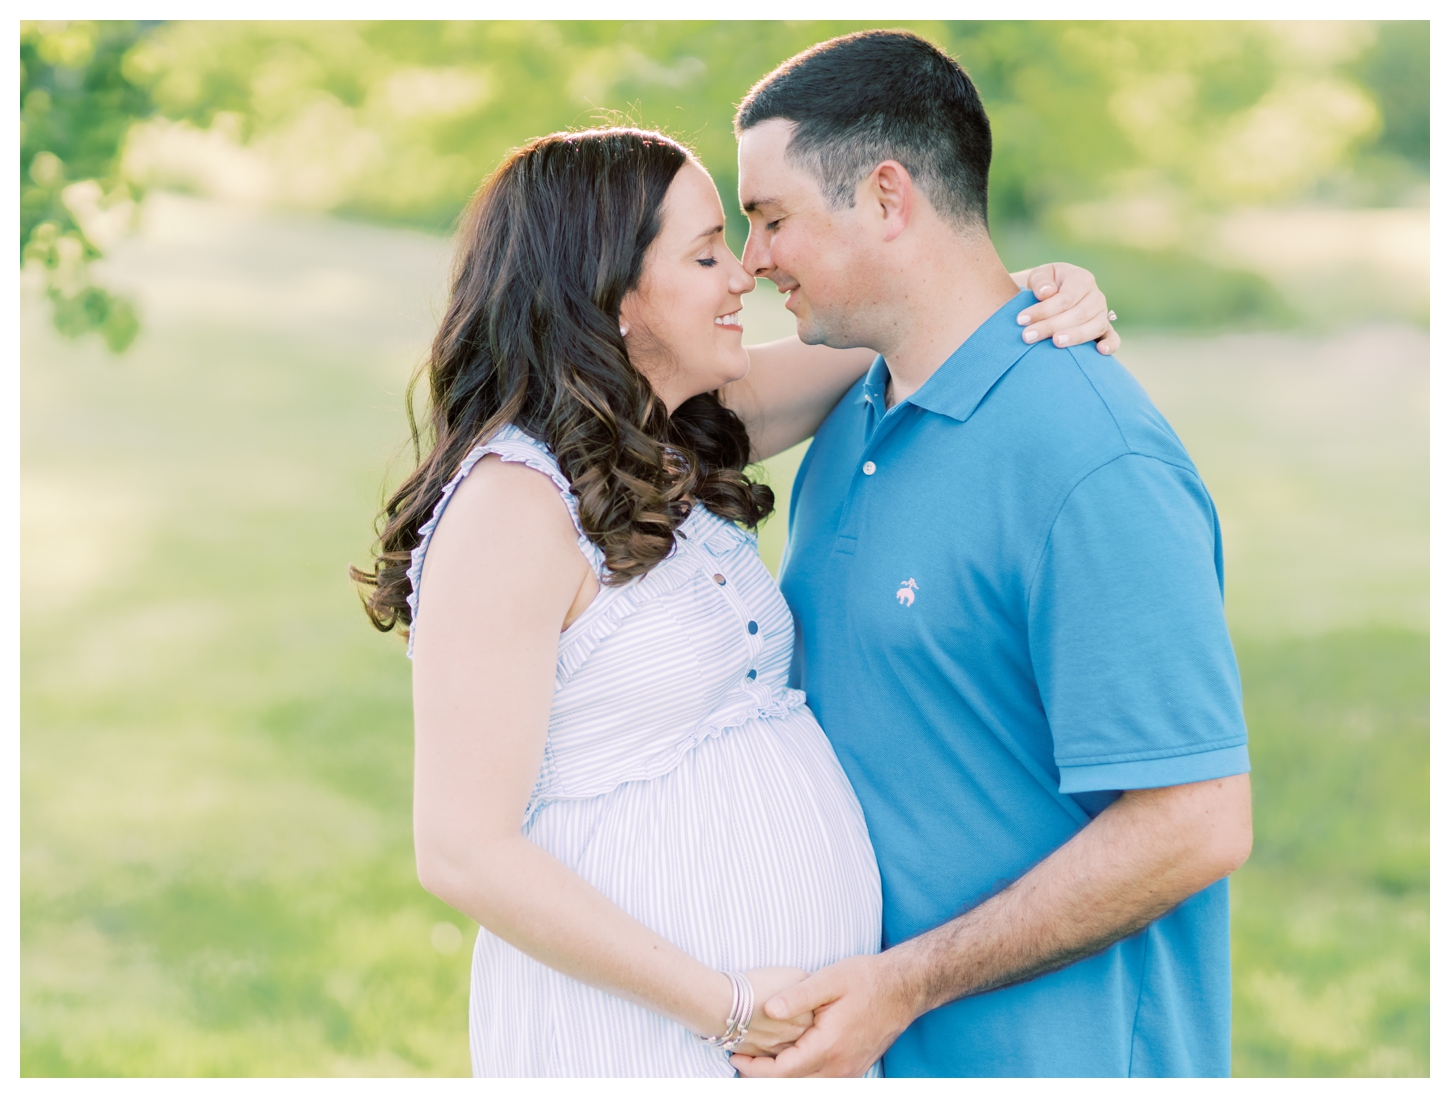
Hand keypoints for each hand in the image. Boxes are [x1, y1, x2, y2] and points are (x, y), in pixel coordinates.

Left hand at [730, 954, 913, 1077]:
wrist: (903, 988)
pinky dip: (800, 1077)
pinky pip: (821, 1082)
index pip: (782, 1072)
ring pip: (806, 1088)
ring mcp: (849, 1072)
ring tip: (758, 1060)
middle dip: (762, 1077)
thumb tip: (767, 1009)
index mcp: (829, 1046)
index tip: (735, 1054)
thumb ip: (797, 996)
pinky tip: (787, 1060)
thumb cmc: (866, 980)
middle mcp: (840, 1067)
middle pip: (791, 1086)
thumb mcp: (830, 979)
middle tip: (740, 1058)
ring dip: (781, 1079)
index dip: (754, 1068)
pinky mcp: (853, 1070)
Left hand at [1014, 262, 1119, 355]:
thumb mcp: (1039, 276)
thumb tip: (1047, 293)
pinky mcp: (1105, 330)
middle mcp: (1095, 296)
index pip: (1065, 298)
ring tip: (1055, 343)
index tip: (1021, 320)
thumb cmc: (1044, 285)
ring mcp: (1102, 314)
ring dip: (1075, 336)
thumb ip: (1041, 281)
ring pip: (1094, 326)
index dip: (1044, 310)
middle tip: (1027, 336)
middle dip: (1051, 326)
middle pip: (1077, 314)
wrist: (1051, 295)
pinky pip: (1113, 337)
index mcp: (1081, 279)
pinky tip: (1100, 351)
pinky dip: (1110, 344)